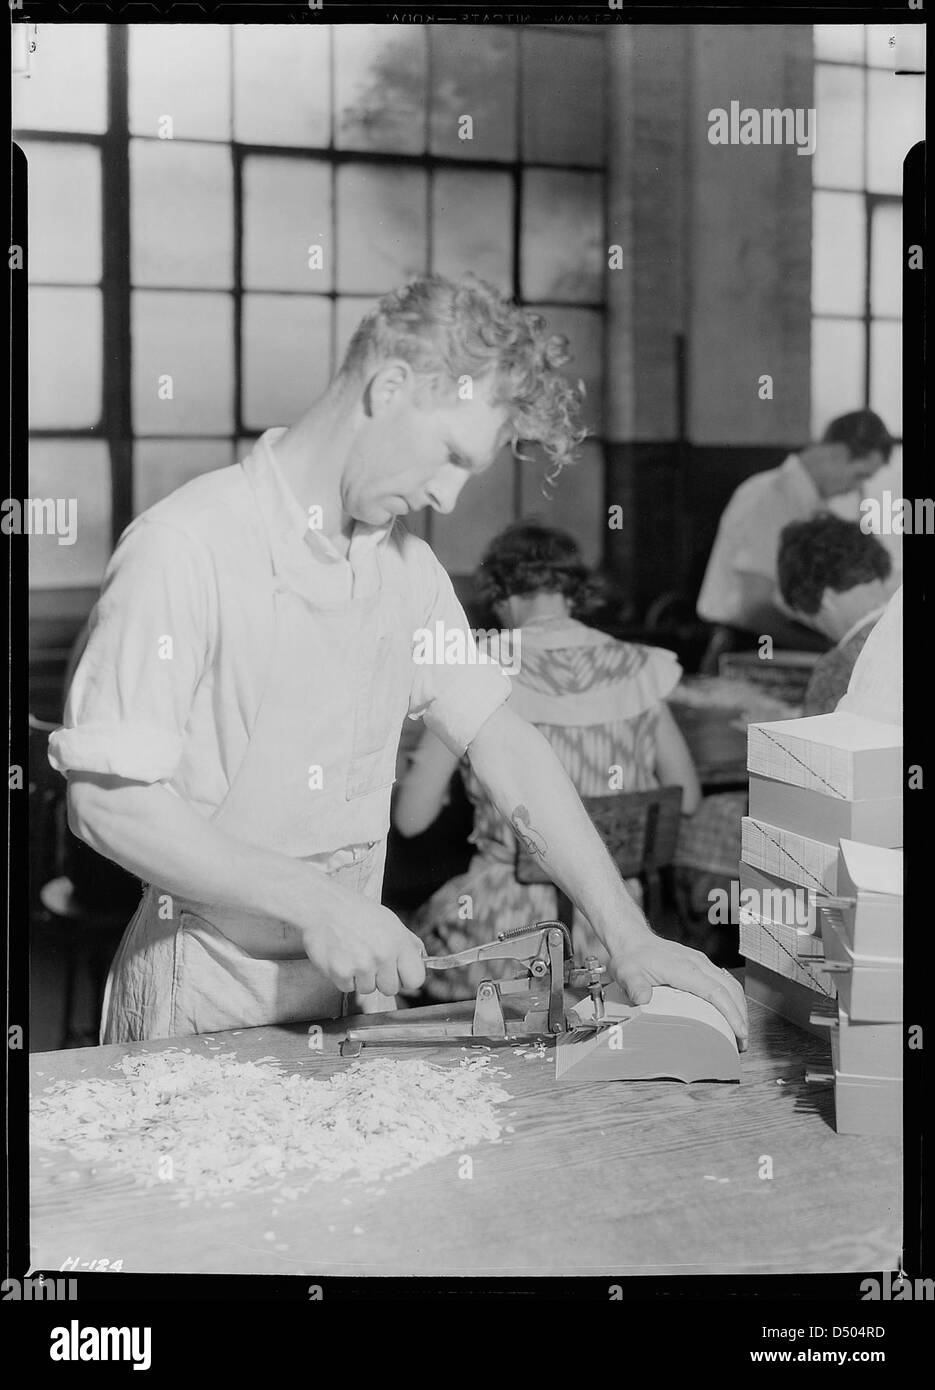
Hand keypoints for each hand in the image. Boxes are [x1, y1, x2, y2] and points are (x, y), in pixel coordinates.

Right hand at [300, 895, 425, 998]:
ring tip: (352, 954)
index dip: (406, 978)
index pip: (416, 979)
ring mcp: (362, 965)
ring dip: (360, 978)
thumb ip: (408, 942)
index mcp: (398, 941)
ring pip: (368, 989)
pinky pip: (348, 988)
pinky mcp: (341, 973)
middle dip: (381, 979)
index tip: (398, 972)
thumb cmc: (355, 911)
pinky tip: (340, 957)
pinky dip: (343, 977)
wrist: (322, 906)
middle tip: (369, 960)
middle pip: (391, 989)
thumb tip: (422, 958)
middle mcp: (383, 955)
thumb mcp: (389, 920)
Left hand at [607, 933, 748, 1049]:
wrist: (632, 938)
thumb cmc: (631, 957)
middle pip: (730, 990)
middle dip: (741, 1016)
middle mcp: (698, 963)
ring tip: (739, 1033)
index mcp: (684, 968)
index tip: (740, 1032)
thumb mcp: (627, 973)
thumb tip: (642, 999)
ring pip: (731, 984)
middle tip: (742, 1043)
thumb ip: (635, 986)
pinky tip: (731, 1013)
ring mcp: (701, 962)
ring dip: (739, 1008)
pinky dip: (732, 998)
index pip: (716, 991)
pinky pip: (724, 981)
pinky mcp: (701, 964)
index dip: (731, 1013)